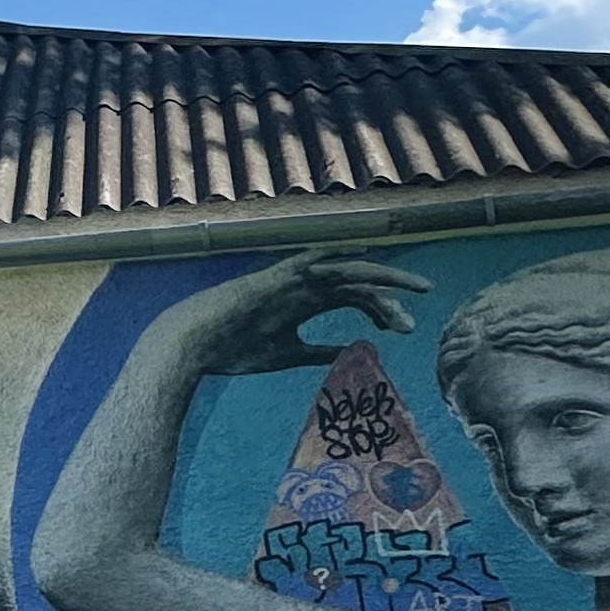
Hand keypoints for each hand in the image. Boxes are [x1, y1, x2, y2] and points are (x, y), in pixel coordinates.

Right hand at [162, 254, 431, 379]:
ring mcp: (291, 280)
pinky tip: (366, 258)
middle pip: (356, 284)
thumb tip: (351, 351)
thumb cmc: (232, 349)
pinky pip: (313, 259)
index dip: (381, 309)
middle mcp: (303, 286)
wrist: (193, 344)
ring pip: (346, 272)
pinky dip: (339, 256)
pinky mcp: (277, 278)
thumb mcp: (287, 354)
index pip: (353, 298)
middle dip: (390, 298)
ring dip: (381, 279)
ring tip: (416, 290)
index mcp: (305, 302)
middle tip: (415, 322)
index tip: (403, 329)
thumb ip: (318, 351)